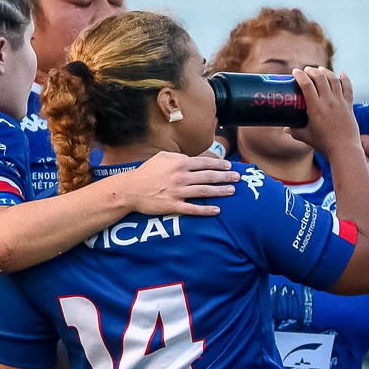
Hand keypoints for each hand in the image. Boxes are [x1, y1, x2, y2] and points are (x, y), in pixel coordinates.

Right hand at [116, 150, 237, 216]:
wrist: (130, 189)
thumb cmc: (146, 172)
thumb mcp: (161, 158)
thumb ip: (178, 158)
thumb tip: (192, 159)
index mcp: (179, 163)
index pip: (205, 163)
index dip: (219, 165)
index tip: (230, 166)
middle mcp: (181, 177)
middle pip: (209, 177)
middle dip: (226, 177)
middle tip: (238, 178)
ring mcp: (178, 192)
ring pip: (205, 191)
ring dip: (221, 192)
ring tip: (232, 191)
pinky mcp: (173, 206)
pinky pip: (194, 209)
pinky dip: (206, 210)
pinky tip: (217, 210)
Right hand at [290, 67, 359, 156]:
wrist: (344, 149)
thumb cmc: (323, 144)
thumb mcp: (305, 137)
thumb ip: (294, 131)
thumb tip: (284, 128)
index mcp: (316, 107)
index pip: (306, 84)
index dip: (300, 75)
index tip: (295, 71)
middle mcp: (328, 101)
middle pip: (320, 78)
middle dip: (312, 71)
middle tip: (306, 70)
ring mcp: (340, 102)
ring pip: (333, 80)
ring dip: (326, 72)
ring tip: (320, 69)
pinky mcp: (349, 105)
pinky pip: (348, 88)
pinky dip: (345, 79)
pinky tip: (341, 73)